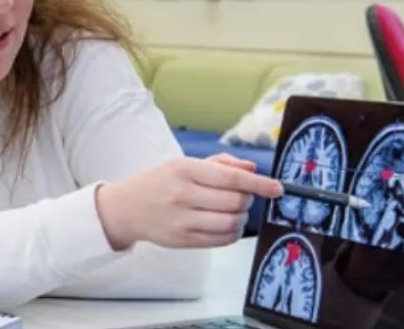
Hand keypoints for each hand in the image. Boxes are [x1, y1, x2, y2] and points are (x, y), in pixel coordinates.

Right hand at [96, 155, 282, 249]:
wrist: (126, 208)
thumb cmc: (159, 181)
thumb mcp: (184, 163)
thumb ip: (221, 163)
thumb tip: (251, 169)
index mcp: (185, 170)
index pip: (231, 178)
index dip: (259, 183)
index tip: (277, 188)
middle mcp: (184, 195)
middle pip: (235, 201)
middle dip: (247, 199)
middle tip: (242, 196)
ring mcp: (183, 221)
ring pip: (231, 223)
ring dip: (241, 218)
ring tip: (233, 211)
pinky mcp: (183, 241)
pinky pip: (221, 240)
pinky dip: (232, 233)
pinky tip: (226, 224)